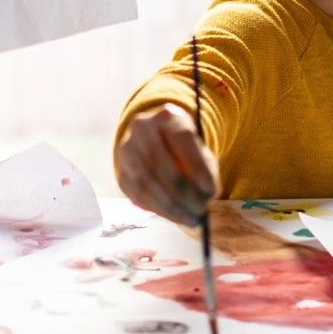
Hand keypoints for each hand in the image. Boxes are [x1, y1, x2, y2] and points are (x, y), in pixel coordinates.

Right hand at [115, 103, 219, 226]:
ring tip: (191, 218)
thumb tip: (207, 196)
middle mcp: (142, 128)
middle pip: (161, 163)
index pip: (182, 138)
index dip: (197, 166)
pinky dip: (159, 209)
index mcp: (167, 115)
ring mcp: (127, 150)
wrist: (155, 142)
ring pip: (147, 182)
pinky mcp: (121, 173)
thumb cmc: (184, 148)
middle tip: (201, 209)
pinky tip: (176, 216)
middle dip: (183, 191)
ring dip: (171, 205)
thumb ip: (205, 167)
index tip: (211, 189)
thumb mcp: (199, 149)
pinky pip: (137, 195)